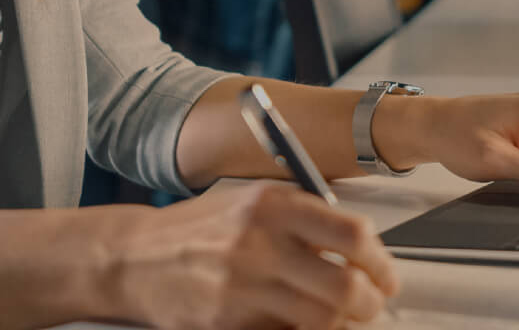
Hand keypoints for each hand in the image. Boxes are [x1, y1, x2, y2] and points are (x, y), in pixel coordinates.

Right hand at [107, 181, 397, 329]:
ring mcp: (242, 287)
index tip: (386, 276)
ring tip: (343, 319)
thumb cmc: (198, 229)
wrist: (132, 257)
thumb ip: (303, 219)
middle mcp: (260, 244)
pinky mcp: (226, 322)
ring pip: (321, 320)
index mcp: (274, 205)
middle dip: (370, 302)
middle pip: (345, 286)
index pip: (353, 235)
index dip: (381, 262)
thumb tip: (360, 249)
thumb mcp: (251, 202)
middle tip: (372, 305)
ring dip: (343, 325)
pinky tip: (304, 326)